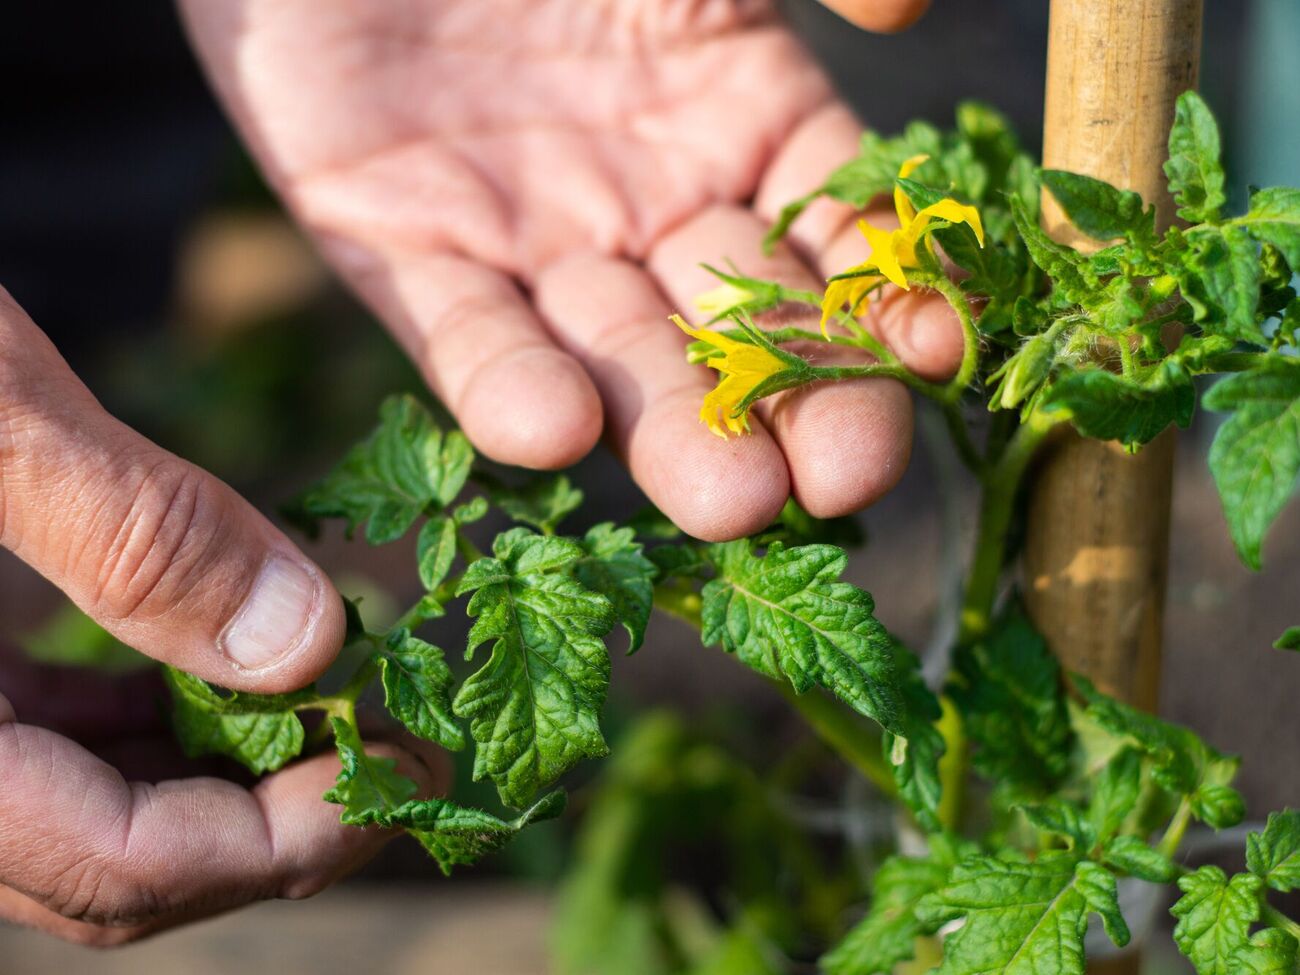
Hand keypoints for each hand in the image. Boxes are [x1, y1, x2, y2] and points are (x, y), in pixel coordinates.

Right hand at [0, 288, 437, 942]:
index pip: (118, 870)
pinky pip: (47, 745)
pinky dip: (153, 719)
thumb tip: (313, 647)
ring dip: (227, 770)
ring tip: (345, 702)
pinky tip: (226, 665)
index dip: (281, 840)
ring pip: (87, 813)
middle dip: (276, 816)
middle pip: (115, 866)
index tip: (406, 764)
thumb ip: (136, 538)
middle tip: (403, 741)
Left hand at [180, 0, 959, 541]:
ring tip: (729, 504)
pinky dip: (501, 382)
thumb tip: (906, 4)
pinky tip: (552, 430)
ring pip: (613, 353)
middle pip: (738, 327)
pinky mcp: (400, 249)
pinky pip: (458, 330)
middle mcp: (647, 201)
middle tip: (842, 482)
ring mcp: (530, 237)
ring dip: (668, 431)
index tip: (942, 356)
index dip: (891, 297)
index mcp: (742, 120)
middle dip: (796, 405)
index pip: (837, 237)